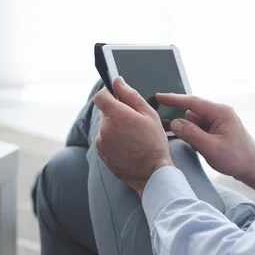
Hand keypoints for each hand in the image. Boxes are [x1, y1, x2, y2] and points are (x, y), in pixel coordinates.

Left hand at [94, 78, 172, 197]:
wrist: (151, 173)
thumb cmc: (154, 143)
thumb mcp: (149, 115)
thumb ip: (131, 95)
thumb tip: (118, 82)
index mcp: (117, 115)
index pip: (101, 96)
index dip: (108, 93)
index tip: (117, 96)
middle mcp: (105, 128)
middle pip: (105, 111)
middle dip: (117, 112)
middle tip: (134, 122)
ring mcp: (101, 142)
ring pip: (105, 126)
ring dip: (115, 127)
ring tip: (133, 137)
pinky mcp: (100, 153)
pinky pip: (104, 139)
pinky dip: (113, 139)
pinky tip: (128, 145)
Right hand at [155, 93, 254, 198]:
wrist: (254, 168)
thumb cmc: (237, 159)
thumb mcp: (210, 148)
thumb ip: (191, 134)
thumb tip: (175, 123)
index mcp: (220, 112)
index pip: (192, 102)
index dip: (174, 99)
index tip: (159, 97)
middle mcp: (221, 112)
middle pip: (193, 114)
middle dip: (188, 128)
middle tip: (197, 144)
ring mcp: (221, 120)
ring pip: (196, 122)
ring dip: (195, 134)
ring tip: (206, 148)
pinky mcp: (220, 128)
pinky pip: (202, 128)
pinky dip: (200, 137)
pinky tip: (208, 148)